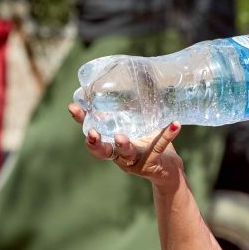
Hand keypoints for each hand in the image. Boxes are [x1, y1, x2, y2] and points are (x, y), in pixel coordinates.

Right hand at [67, 103, 184, 189]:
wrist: (167, 168)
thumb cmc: (148, 144)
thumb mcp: (136, 126)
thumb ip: (125, 112)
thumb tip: (125, 81)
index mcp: (111, 143)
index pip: (91, 132)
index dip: (81, 120)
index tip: (73, 107)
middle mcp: (119, 155)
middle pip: (102, 151)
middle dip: (94, 143)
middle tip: (92, 133)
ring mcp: (134, 161)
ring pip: (125, 155)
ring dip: (123, 145)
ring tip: (122, 136)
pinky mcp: (152, 163)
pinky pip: (159, 147)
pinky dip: (167, 135)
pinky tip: (175, 125)